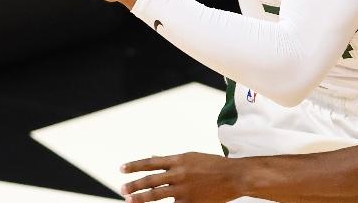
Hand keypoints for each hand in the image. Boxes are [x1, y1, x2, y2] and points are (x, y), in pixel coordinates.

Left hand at [120, 152, 238, 202]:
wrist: (235, 176)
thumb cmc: (215, 165)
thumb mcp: (193, 158)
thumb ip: (173, 161)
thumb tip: (153, 158)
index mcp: (179, 159)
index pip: (151, 162)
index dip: (135, 165)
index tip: (122, 169)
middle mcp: (179, 173)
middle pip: (150, 179)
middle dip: (134, 185)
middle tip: (122, 189)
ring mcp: (183, 189)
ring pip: (156, 194)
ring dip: (140, 197)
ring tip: (129, 200)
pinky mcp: (190, 202)